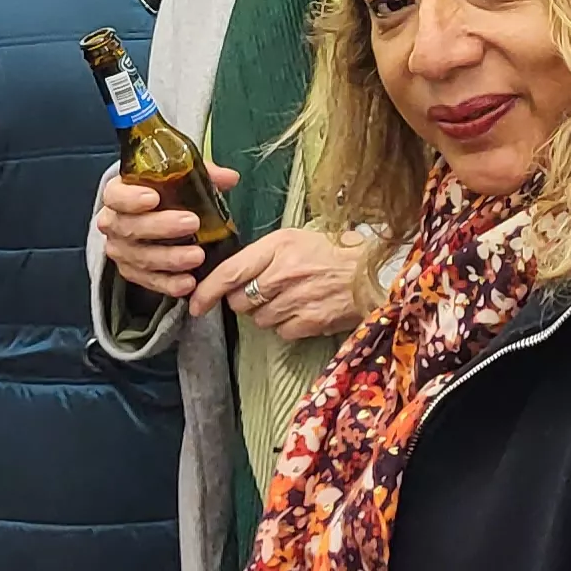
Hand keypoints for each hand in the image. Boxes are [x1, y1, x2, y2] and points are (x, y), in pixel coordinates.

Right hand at [98, 160, 237, 296]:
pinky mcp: (132, 272)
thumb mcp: (176, 179)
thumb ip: (201, 175)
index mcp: (118, 195)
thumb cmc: (161, 194)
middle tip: (191, 223)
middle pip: (130, 227)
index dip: (131, 198)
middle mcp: (114, 223)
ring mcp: (121, 250)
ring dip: (170, 258)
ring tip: (197, 256)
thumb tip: (230, 177)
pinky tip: (188, 282)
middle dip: (161, 227)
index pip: (116, 196)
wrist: (147, 218)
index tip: (154, 198)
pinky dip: (169, 283)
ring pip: (141, 257)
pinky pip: (148, 281)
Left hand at [195, 226, 375, 338]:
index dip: (207, 290)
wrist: (375, 273)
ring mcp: (296, 299)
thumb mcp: (297, 239)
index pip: (229, 272)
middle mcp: (283, 272)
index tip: (195, 304)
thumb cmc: (336, 251)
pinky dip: (288, 326)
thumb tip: (234, 276)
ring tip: (290, 299)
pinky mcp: (310, 321)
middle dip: (244, 300)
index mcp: (278, 246)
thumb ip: (264, 255)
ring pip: (259, 319)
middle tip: (264, 292)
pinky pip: (282, 332)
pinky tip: (304, 311)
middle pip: (240, 300)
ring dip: (267, 314)